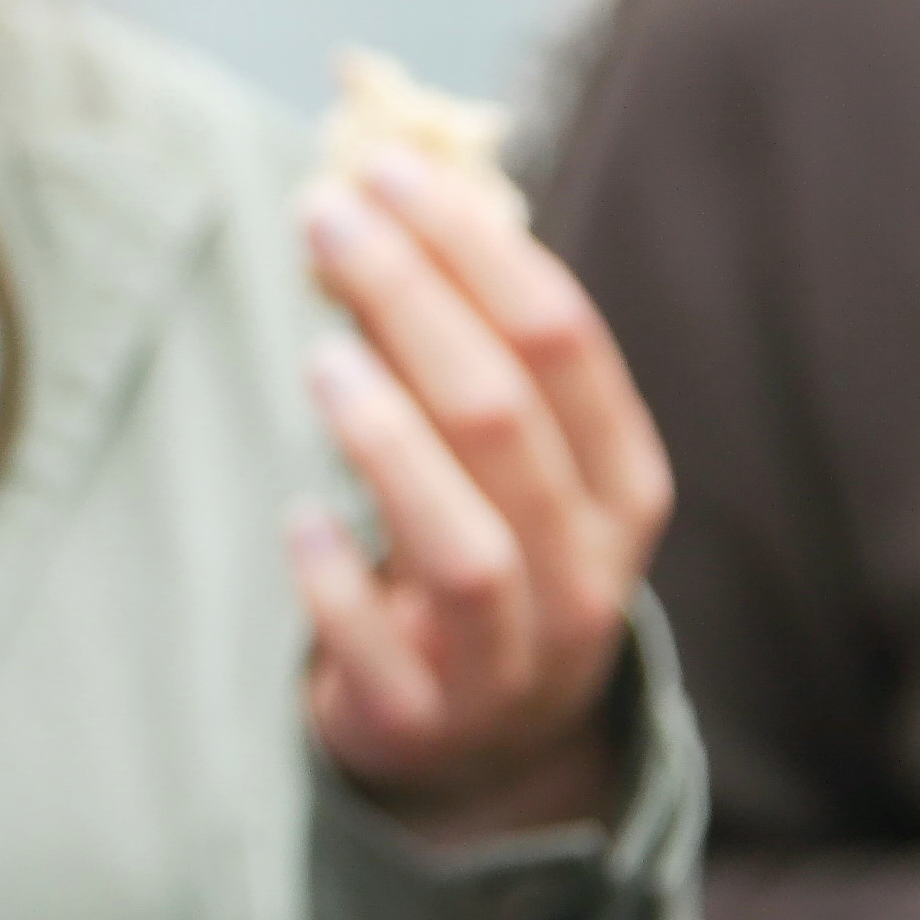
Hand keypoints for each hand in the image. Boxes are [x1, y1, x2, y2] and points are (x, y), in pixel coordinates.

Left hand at [290, 152, 674, 838]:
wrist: (483, 751)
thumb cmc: (486, 547)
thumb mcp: (506, 457)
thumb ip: (461, 339)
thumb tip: (374, 187)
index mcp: (619, 483)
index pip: (563, 343)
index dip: (473, 246)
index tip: (383, 168)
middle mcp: (585, 570)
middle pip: (505, 420)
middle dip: (413, 302)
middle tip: (323, 219)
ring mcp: (510, 658)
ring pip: (468, 547)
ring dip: (389, 443)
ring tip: (319, 358)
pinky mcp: (422, 720)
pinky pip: (384, 653)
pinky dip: (340, 584)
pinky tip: (299, 519)